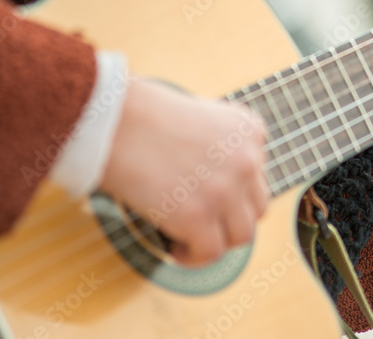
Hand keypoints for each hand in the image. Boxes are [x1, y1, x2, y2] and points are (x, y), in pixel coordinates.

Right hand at [100, 78, 269, 265]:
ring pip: (242, 234)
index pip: (257, 173)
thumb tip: (213, 182)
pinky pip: (212, 252)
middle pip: (257, 206)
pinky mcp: (198, 216)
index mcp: (248, 131)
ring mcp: (226, 189)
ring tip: (190, 238)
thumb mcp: (199, 116)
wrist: (115, 120)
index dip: (233, 189)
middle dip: (230, 217)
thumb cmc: (142, 115)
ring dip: (218, 240)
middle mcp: (246, 160)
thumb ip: (218, 144)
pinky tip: (174, 247)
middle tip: (202, 221)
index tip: (208, 195)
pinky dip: (194, 257)